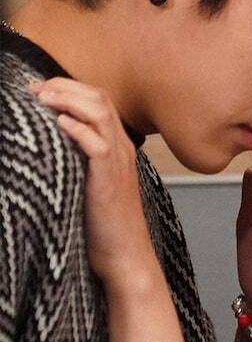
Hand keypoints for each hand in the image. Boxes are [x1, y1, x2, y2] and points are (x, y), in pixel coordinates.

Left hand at [27, 78, 156, 288]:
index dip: (69, 88)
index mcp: (117, 146)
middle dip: (65, 87)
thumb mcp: (90, 183)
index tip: (38, 89)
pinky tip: (59, 124)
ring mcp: (117, 163)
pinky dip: (78, 130)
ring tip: (43, 98)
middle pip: (99, 99)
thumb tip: (48, 145)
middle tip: (35, 89)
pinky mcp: (108, 181)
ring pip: (100, 115)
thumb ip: (78, 160)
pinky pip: (98, 146)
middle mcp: (121, 148)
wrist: (125, 255)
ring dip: (69, 100)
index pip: (99, 101)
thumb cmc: (104, 224)